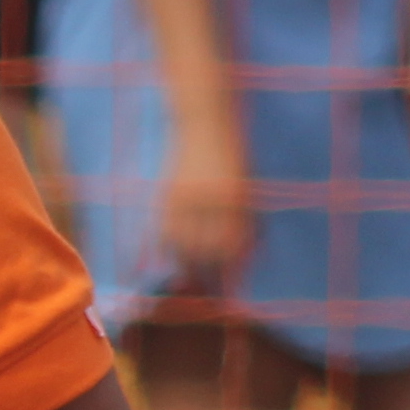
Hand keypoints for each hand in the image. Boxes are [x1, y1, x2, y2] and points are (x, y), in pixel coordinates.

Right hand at [158, 112, 257, 294]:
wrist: (204, 120)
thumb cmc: (232, 154)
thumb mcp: (246, 186)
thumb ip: (246, 219)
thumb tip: (244, 256)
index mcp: (235, 198)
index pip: (233, 245)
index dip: (232, 269)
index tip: (231, 286)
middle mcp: (210, 199)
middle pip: (207, 249)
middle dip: (208, 273)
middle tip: (208, 288)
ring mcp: (186, 196)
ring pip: (182, 243)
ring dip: (186, 264)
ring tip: (189, 277)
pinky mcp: (167, 191)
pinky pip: (163, 228)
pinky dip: (165, 246)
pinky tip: (168, 257)